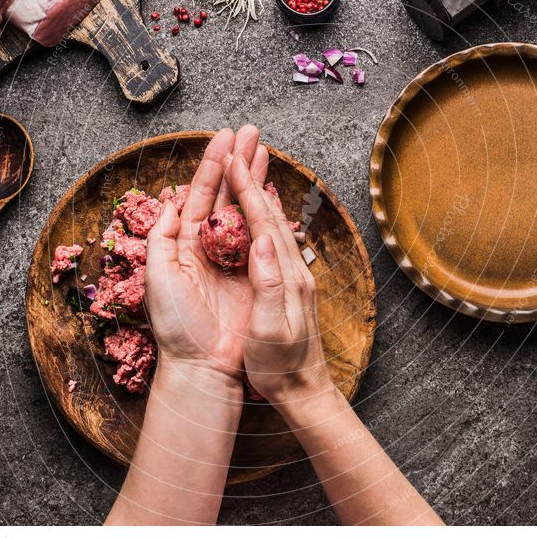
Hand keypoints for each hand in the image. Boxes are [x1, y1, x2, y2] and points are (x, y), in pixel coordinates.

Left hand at [144, 126, 268, 379]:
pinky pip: (264, 235)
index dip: (213, 164)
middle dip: (238, 161)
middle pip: (227, 193)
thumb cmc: (176, 325)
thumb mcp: (158, 276)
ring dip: (255, 177)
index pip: (202, 193)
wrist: (204, 365)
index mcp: (186, 242)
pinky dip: (269, 211)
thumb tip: (172, 201)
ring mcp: (237, 257)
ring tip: (265, 149)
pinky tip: (275, 190)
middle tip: (252, 131)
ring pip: (247, 208)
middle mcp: (212, 244)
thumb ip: (162, 236)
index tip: (225, 137)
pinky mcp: (257, 273)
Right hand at [226, 152, 332, 406]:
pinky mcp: (290, 285)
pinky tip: (263, 212)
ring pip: (275, 223)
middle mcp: (293, 269)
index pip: (262, 222)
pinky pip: (274, 240)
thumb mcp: (269, 330)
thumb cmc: (281, 368)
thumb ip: (269, 284)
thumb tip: (263, 241)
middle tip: (242, 144)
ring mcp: (293, 276)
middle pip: (271, 214)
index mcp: (285, 276)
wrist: (305, 392)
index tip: (231, 156)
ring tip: (252, 166)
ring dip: (261, 191)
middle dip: (254, 177)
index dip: (246, 188)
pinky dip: (265, 217)